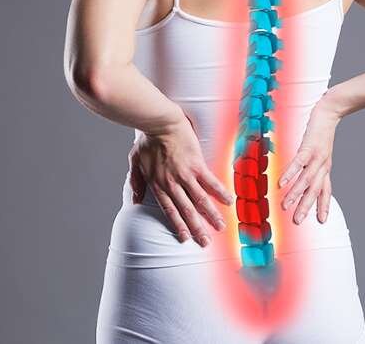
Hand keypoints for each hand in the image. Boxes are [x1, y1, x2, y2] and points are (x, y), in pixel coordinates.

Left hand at [128, 114, 234, 246]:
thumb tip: (135, 201)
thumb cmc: (147, 140)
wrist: (159, 122)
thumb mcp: (135, 162)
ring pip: (200, 200)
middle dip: (197, 228)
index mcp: (158, 185)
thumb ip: (136, 182)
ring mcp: (186, 175)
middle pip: (187, 211)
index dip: (178, 226)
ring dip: (211, 215)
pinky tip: (229, 201)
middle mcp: (173, 184)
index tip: (186, 239)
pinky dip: (220, 192)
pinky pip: (211, 181)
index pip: (170, 210)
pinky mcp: (197, 164)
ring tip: (221, 227)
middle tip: (206, 242)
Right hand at [278, 97, 341, 224]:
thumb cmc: (322, 130)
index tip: (321, 221)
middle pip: (314, 190)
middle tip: (297, 221)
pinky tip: (281, 183)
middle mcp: (322, 166)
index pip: (325, 190)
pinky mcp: (308, 147)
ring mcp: (316, 157)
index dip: (323, 205)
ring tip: (285, 206)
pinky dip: (290, 174)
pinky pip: (298, 163)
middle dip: (305, 207)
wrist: (330, 111)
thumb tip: (306, 170)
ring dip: (295, 194)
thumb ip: (314, 162)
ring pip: (306, 180)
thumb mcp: (321, 150)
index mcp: (325, 168)